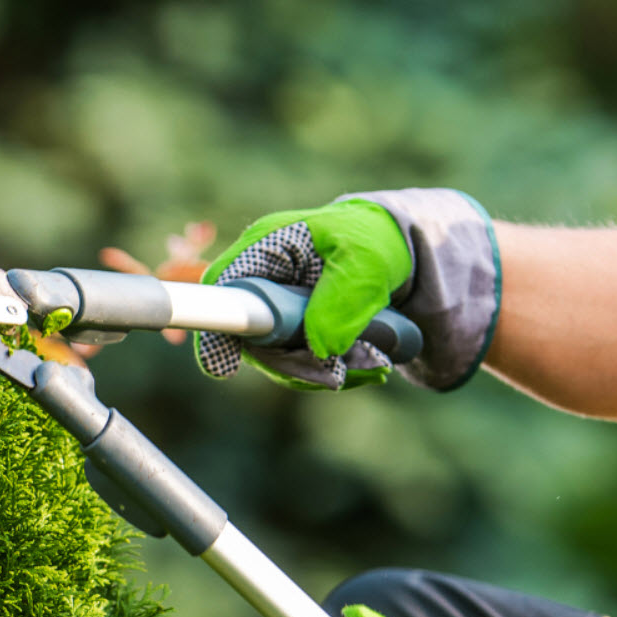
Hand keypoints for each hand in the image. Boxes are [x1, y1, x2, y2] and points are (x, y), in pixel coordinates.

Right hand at [195, 189, 500, 390]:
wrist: (400, 250)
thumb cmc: (377, 242)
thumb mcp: (367, 263)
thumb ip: (342, 300)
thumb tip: (320, 348)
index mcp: (264, 247)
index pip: (221, 289)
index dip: (215, 329)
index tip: (223, 367)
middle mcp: (260, 280)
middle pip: (247, 337)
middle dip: (291, 364)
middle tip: (337, 375)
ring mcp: (273, 308)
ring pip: (275, 358)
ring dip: (319, 373)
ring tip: (371, 366)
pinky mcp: (291, 330)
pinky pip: (298, 364)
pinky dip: (330, 373)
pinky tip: (367, 367)